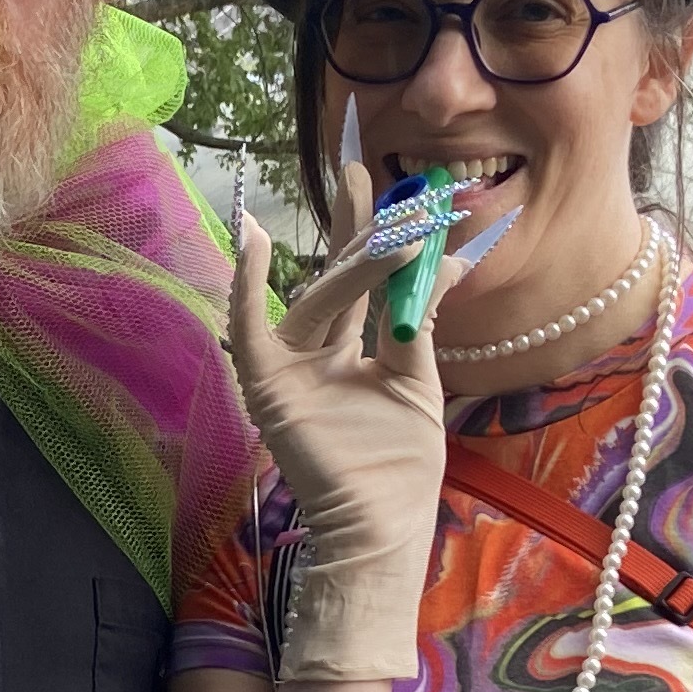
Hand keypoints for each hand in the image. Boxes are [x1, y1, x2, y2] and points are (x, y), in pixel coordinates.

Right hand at [220, 212, 463, 683]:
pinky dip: (244, 287)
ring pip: (318, 299)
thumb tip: (448, 258)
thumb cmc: (398, 464)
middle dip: (352, 223)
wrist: (382, 523)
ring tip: (395, 229)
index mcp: (350, 351)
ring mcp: (289, 369)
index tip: (394, 184)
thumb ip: (418, 319)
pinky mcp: (266, 389)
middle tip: (363, 168)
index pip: (362, 279)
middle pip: (335, 276)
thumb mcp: (418, 378)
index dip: (375, 232)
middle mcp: (315, 353)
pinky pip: (248, 330)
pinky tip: (249, 241)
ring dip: (354, 262)